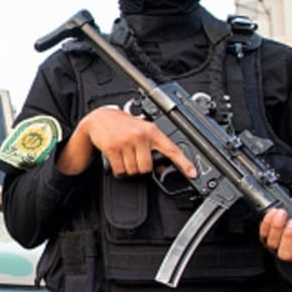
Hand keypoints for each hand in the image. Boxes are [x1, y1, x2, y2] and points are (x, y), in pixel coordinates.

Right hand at [59, 106, 197, 178]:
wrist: (99, 118)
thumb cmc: (122, 125)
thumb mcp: (141, 132)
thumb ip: (154, 148)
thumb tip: (163, 168)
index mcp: (152, 131)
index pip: (172, 149)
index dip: (184, 162)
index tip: (192, 173)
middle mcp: (140, 136)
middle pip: (147, 168)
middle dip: (140, 169)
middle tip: (134, 160)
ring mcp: (126, 142)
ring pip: (133, 171)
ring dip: (128, 170)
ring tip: (124, 158)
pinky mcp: (112, 148)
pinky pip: (120, 170)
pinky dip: (118, 170)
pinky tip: (116, 160)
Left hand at [258, 197, 291, 284]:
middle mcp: (291, 255)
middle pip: (286, 256)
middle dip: (288, 238)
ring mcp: (277, 248)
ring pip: (273, 245)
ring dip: (277, 227)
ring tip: (283, 213)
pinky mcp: (266, 238)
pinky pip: (263, 234)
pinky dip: (267, 223)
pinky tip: (274, 213)